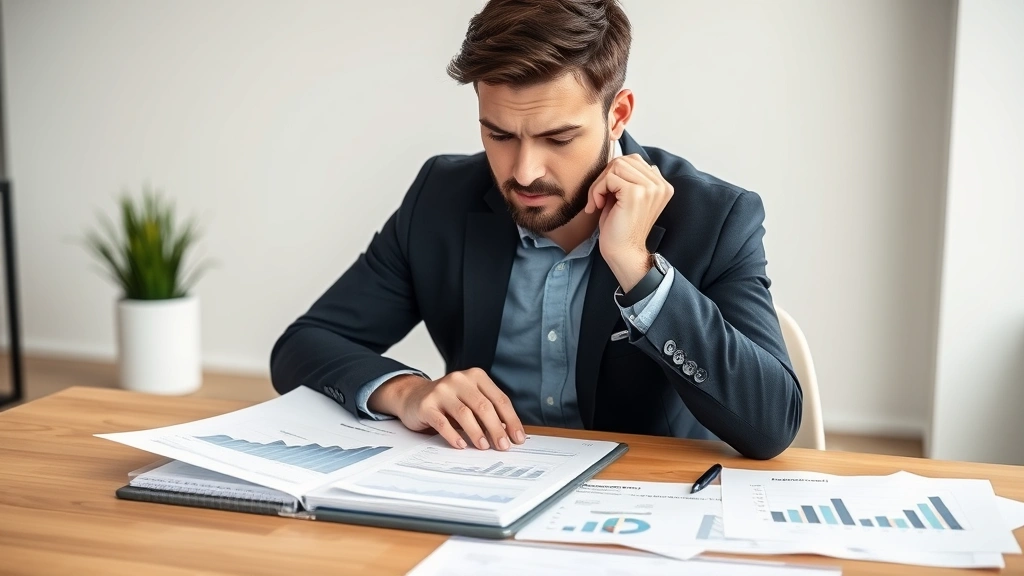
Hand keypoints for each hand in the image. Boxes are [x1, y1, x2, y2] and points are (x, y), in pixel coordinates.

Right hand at [367, 369, 525, 450]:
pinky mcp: (427, 404)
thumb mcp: (470, 401)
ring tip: (484, 447)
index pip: (499, 399)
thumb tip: (506, 432)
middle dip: (496, 429)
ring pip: (464, 413)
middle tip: (503, 446)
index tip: (517, 438)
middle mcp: (459, 380)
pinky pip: (442, 422)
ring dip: (477, 433)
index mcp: (476, 376)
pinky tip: (461, 445)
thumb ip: (487, 412)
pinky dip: (454, 436)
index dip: (511, 420)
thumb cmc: (447, 401)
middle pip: (483, 406)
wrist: (413, 396)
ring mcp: (441, 391)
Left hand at [585, 153, 673, 290]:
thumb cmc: (620, 228)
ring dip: (599, 183)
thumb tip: (616, 161)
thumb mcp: (626, 197)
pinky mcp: (636, 193)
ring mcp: (650, 188)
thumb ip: (627, 178)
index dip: (614, 174)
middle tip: (597, 198)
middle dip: (604, 177)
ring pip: (616, 166)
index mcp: (662, 185)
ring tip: (597, 202)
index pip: (634, 161)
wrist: (623, 253)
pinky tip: (597, 206)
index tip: (606, 195)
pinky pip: (609, 178)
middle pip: (624, 160)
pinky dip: (597, 190)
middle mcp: (660, 184)